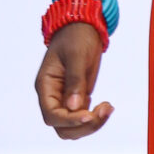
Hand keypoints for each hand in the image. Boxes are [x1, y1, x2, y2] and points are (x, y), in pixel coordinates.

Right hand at [36, 21, 112, 140]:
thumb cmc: (76, 37)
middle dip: (83, 125)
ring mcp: (65, 99)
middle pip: (62, 127)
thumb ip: (75, 80)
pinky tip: (107, 106)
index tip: (88, 115)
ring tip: (108, 108)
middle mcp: (52, 96)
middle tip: (104, 111)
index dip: (69, 120)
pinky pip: (83, 118)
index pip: (51, 115)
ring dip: (92, 124)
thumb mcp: (77, 56)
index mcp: (45, 85)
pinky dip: (96, 117)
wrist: (82, 27)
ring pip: (73, 127)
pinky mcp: (78, 98)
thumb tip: (73, 106)